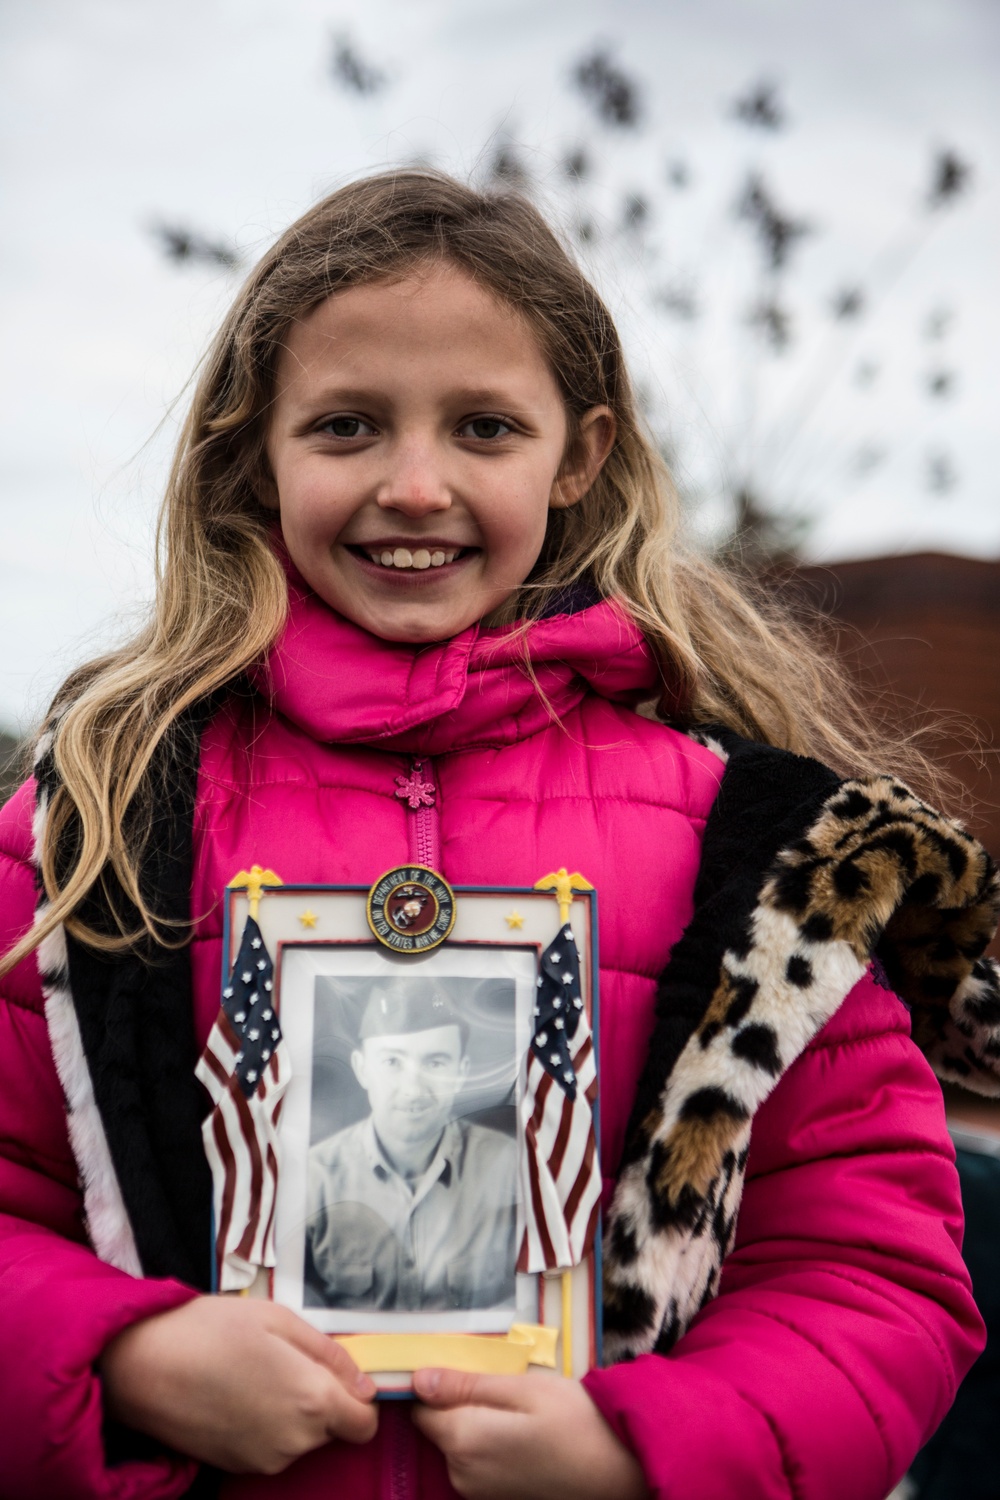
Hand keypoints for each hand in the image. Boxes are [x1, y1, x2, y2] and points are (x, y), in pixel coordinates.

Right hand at [100, 1295, 377, 1472]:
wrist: (143, 1365)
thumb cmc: (212, 1330)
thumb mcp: (279, 1319)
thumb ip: (330, 1353)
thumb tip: (365, 1384)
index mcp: (312, 1400)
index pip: (365, 1423)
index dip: (358, 1398)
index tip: (336, 1374)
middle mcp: (294, 1441)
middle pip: (332, 1428)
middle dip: (321, 1399)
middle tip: (284, 1361)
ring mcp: (264, 1460)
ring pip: (301, 1439)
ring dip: (292, 1412)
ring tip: (255, 1373)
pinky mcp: (237, 1467)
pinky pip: (272, 1448)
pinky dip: (266, 1426)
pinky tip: (237, 1394)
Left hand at [411, 1367, 647, 1499]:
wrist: (617, 1471)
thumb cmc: (574, 1421)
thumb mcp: (522, 1388)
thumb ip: (466, 1385)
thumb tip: (418, 1379)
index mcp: (464, 1439)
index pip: (421, 1406)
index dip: (438, 1384)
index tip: (468, 1371)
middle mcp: (461, 1473)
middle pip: (438, 1427)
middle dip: (459, 1405)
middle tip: (503, 1389)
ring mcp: (476, 1492)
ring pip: (457, 1445)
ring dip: (475, 1426)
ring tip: (518, 1414)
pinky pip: (475, 1465)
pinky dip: (489, 1447)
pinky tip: (521, 1437)